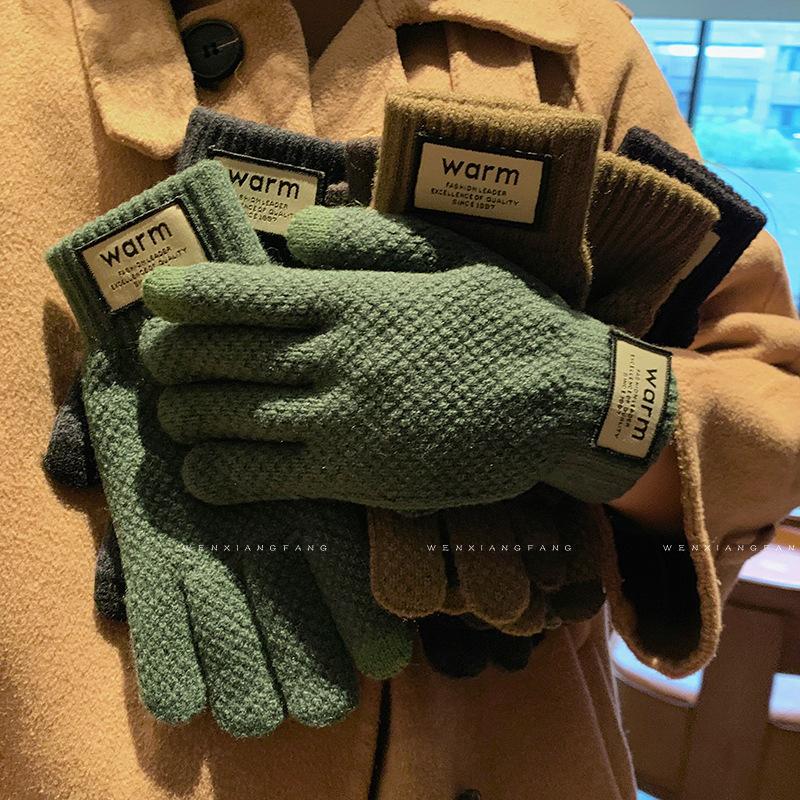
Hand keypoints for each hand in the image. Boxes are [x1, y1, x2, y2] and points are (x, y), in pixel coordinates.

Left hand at [140, 207, 676, 510]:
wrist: (561, 399)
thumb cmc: (505, 320)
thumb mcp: (448, 256)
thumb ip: (365, 240)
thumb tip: (292, 234)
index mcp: (354, 300)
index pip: (243, 294)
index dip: (186, 294)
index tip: (156, 293)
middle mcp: (336, 360)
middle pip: (220, 360)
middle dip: (170, 358)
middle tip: (158, 356)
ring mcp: (342, 424)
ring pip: (228, 422)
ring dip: (183, 415)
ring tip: (173, 410)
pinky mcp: (356, 479)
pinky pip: (265, 481)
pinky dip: (217, 477)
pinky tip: (200, 471)